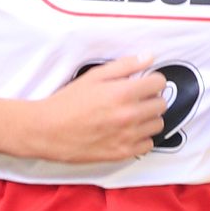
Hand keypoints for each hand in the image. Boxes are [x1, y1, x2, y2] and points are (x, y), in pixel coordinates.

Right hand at [30, 55, 167, 163]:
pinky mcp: (122, 153)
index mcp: (123, 93)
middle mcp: (129, 115)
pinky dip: (142, 138)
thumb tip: (148, 57)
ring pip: (158, 125)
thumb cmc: (68, 101)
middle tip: (136, 99)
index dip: (151, 80)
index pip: (159, 83)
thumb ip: (125, 65)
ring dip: (149, 118)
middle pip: (161, 104)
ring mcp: (127, 136)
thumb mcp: (94, 76)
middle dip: (151, 98)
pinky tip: (128, 132)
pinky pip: (148, 145)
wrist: (48, 130)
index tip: (143, 83)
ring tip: (132, 116)